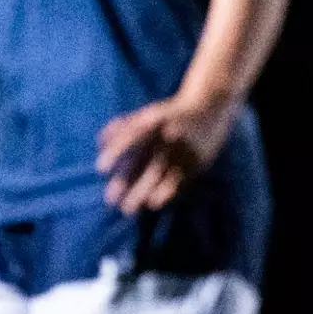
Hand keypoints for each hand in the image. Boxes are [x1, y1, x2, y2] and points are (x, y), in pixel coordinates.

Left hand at [95, 92, 238, 213]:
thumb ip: (125, 125)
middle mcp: (171, 135)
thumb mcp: (150, 112)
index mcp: (156, 120)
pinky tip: (154, 203)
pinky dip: (167, 192)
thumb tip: (100, 142)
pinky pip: (181, 180)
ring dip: (145, 193)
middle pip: (147, 161)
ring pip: (163, 175)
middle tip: (111, 201)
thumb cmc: (173, 111)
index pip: (132, 136)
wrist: (211, 104)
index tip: (100, 169)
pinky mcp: (199, 160)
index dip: (116, 152)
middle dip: (129, 182)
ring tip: (129, 209)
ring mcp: (186, 149)